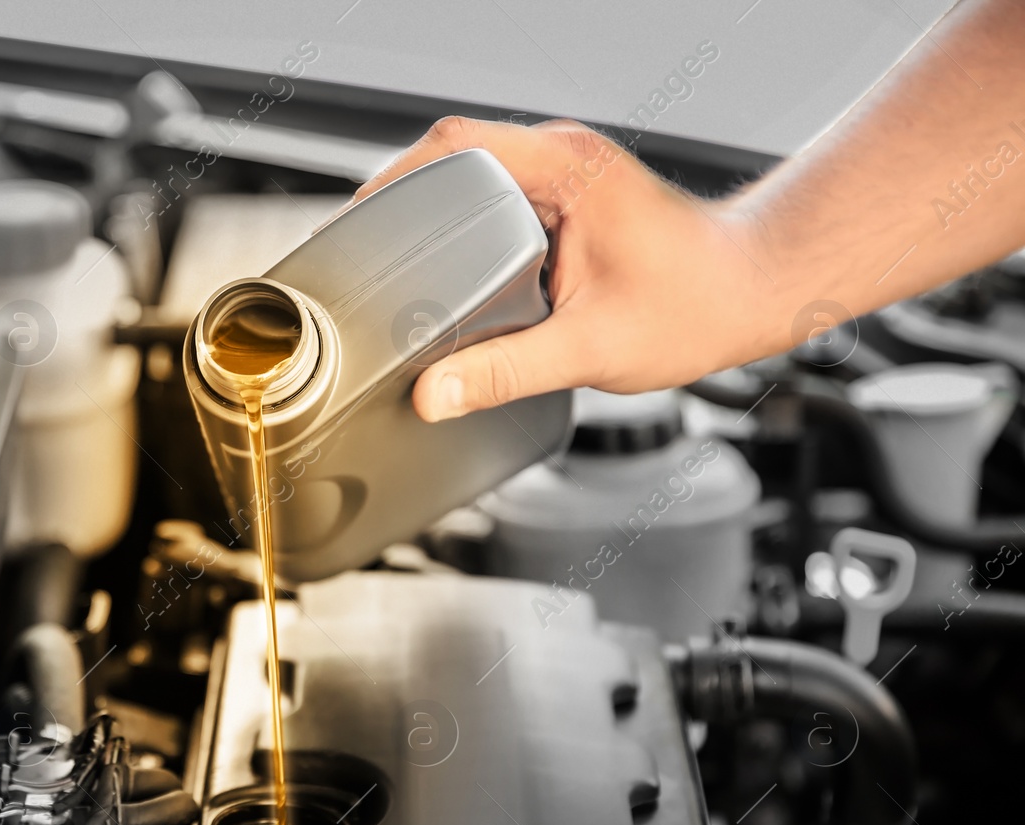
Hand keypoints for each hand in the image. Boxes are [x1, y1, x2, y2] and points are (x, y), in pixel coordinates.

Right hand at [353, 118, 788, 421]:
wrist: (754, 292)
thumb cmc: (697, 304)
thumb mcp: (590, 349)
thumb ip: (503, 372)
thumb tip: (434, 395)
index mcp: (563, 169)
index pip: (453, 144)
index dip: (391, 177)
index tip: (355, 217)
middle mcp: (561, 157)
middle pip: (449, 153)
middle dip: (398, 194)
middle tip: (362, 243)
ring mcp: (564, 174)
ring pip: (471, 172)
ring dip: (431, 208)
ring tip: (393, 253)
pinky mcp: (567, 197)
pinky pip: (495, 194)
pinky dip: (461, 222)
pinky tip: (446, 264)